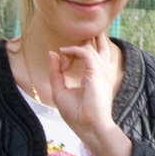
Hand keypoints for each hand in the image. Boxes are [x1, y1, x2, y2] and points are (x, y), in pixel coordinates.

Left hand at [42, 39, 130, 155]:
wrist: (89, 127)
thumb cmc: (77, 114)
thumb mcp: (60, 91)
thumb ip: (56, 72)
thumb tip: (52, 53)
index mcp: (96, 77)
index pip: (91, 56)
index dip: (75, 54)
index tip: (62, 66)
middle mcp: (101, 72)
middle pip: (101, 47)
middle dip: (93, 37)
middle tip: (86, 29)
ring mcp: (101, 71)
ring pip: (92, 47)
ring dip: (80, 42)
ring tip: (73, 38)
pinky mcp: (97, 72)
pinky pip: (85, 52)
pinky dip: (73, 51)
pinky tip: (64, 53)